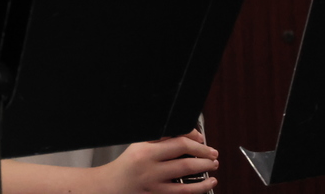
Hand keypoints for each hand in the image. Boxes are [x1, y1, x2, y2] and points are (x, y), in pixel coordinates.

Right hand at [101, 130, 217, 193]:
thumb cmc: (127, 164)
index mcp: (145, 150)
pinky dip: (200, 188)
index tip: (202, 141)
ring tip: (213, 165)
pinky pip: (184, 192)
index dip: (195, 141)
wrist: (111, 186)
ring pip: (187, 178)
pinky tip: (208, 183)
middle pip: (185, 160)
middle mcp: (150, 167)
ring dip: (205, 170)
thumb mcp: (139, 145)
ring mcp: (155, 184)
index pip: (177, 142)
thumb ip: (160, 139)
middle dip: (205, 156)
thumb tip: (189, 136)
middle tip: (213, 154)